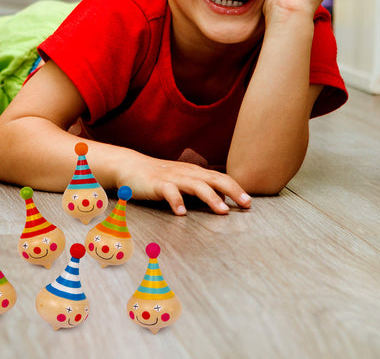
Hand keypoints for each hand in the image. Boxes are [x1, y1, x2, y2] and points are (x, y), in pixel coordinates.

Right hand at [117, 157, 251, 214]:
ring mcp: (172, 178)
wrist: (130, 166)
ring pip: (195, 185)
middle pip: (214, 179)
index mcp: (195, 173)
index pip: (220, 178)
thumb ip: (201, 189)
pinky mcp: (156, 184)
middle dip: (232, 190)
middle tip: (246, 204)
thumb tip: (223, 200)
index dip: (236, 188)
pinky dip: (176, 201)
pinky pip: (168, 192)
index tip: (249, 202)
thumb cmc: (159, 177)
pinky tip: (181, 213)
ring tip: (222, 211)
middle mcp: (187, 173)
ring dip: (210, 197)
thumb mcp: (183, 181)